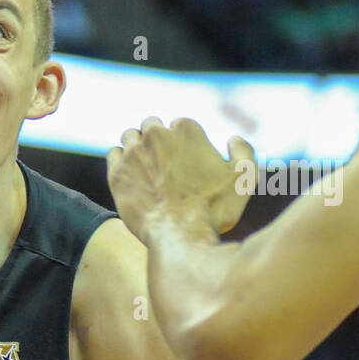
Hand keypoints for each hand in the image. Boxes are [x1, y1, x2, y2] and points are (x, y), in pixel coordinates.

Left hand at [106, 116, 255, 243]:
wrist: (180, 234)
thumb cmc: (214, 208)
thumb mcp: (245, 177)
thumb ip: (243, 152)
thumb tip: (232, 139)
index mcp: (186, 129)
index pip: (181, 125)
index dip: (185, 142)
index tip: (187, 160)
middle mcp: (155, 135)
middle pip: (152, 126)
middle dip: (158, 140)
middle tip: (165, 162)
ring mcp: (133, 153)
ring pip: (130, 136)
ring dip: (137, 146)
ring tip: (146, 166)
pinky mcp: (116, 173)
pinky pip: (113, 154)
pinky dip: (121, 160)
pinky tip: (131, 174)